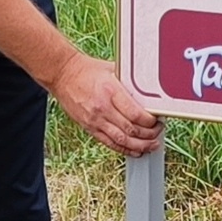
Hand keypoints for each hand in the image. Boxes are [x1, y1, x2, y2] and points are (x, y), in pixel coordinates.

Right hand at [48, 51, 163, 156]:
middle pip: (131, 129)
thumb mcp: (112, 69)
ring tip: (151, 146)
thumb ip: (129, 80)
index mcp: (111, 92)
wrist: (63, 74)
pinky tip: (135, 151)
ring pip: (121, 140)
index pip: (135, 114)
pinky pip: (109, 143)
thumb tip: (148, 86)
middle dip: (148, 134)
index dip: (150, 121)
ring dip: (139, 146)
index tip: (157, 120)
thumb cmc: (87, 70)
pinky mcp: (89, 127)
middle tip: (158, 132)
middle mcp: (103, 108)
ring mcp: (95, 120)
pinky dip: (124, 149)